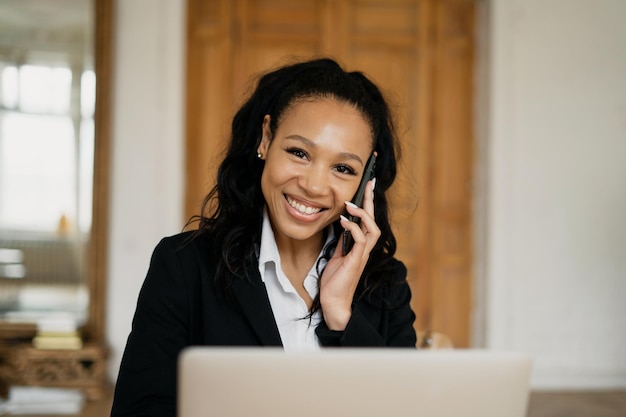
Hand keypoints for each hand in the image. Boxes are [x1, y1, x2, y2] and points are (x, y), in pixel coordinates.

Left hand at [319, 179, 379, 329]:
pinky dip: (353, 228)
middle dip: (371, 200)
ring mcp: (362, 255)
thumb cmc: (335, 281)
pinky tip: (343, 221)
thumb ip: (342, 241)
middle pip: (374, 220)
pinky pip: (360, 240)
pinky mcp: (356, 261)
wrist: (333, 302)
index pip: (368, 220)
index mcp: (361, 246)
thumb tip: (340, 224)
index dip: (368, 203)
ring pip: (372, 229)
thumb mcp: (337, 255)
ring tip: (351, 205)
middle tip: (368, 183)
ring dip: (362, 215)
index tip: (367, 185)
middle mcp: (365, 249)